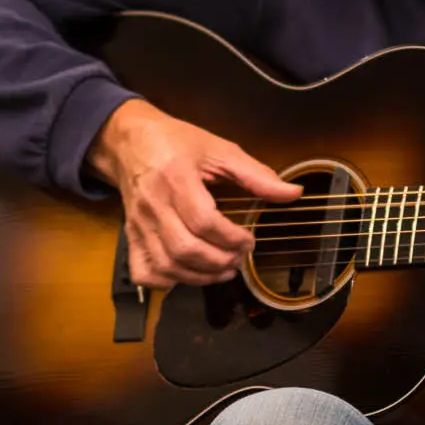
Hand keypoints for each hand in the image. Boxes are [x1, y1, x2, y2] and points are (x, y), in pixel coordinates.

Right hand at [87, 99, 302, 289]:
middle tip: (238, 258)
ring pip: (166, 265)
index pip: (203, 221)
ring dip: (200, 276)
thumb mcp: (219, 150)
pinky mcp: (131, 236)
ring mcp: (139, 224)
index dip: (231, 238)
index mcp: (176, 177)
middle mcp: (154, 204)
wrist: (129, 142)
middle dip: (219, 261)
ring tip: (222, 270)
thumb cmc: (176, 143)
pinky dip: (167, 281)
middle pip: (185, 248)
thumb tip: (294, 193)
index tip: (249, 240)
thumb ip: (257, 175)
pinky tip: (187, 273)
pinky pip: (144, 272)